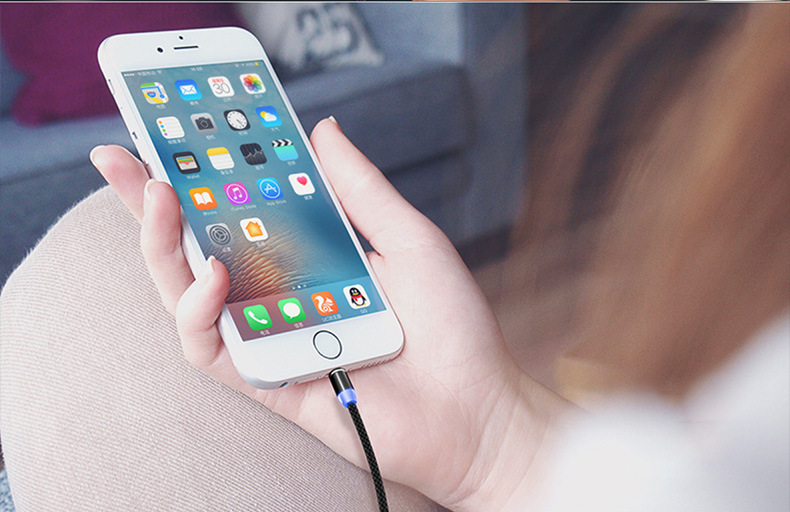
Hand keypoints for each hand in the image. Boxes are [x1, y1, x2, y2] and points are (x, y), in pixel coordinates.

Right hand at [91, 118, 567, 510]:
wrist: (475, 411)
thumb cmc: (451, 327)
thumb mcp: (410, 241)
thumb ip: (361, 191)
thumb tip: (322, 129)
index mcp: (310, 255)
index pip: (243, 209)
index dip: (203, 173)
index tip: (169, 130)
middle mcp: (280, 292)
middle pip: (199, 245)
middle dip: (154, 202)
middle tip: (125, 159)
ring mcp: (268, 335)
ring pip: (186, 293)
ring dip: (162, 245)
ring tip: (162, 198)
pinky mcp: (265, 379)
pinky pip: (207, 347)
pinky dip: (198, 311)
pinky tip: (213, 276)